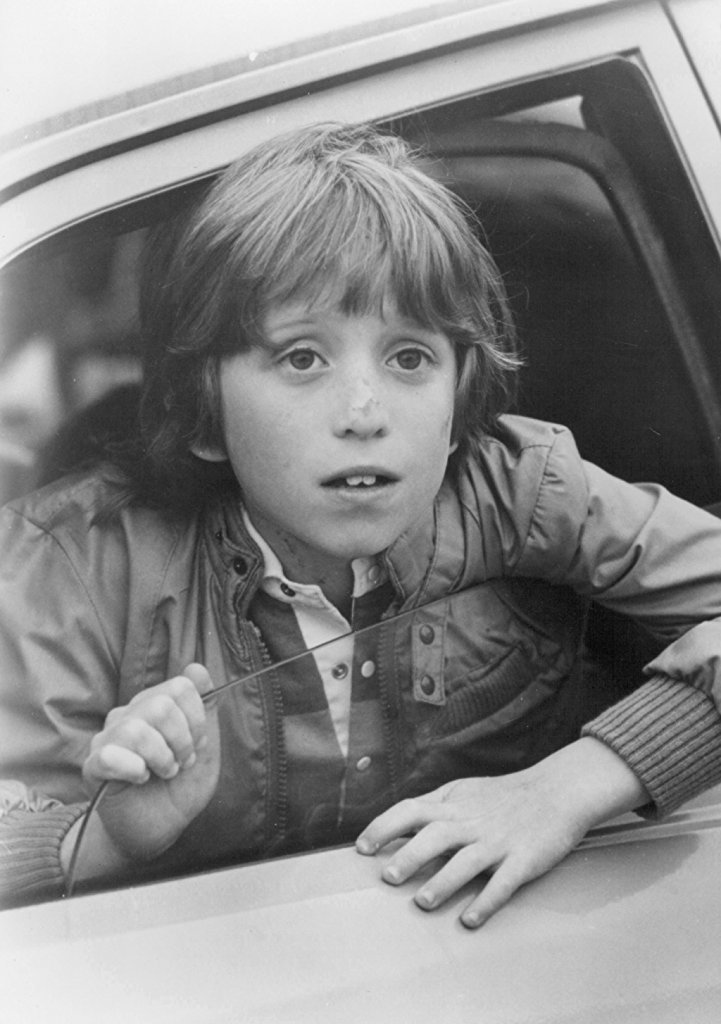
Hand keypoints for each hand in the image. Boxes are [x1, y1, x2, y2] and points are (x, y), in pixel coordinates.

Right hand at [64, 664, 219, 880]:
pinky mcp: (93, 766)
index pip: (181, 687)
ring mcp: (108, 739)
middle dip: (182, 740)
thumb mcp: (205, 749)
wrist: (157, 830)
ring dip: (161, 758)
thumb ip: (205, 709)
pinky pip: (109, 755)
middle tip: (181, 764)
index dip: (197, 718)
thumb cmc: (179, 789)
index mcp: (156, 706)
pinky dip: (133, 769)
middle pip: (161, 705)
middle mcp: (129, 715)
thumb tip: (197, 668)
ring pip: (136, 728)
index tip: (197, 743)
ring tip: (164, 773)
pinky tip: (141, 779)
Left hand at [356, 738, 646, 927]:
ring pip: (467, 861)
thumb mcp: (465, 790)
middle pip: (436, 835)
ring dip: (444, 882)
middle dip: (410, 855)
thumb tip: (396, 822)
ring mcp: (498, 841)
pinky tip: (470, 920)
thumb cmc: (504, 796)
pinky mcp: (524, 859)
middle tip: (388, 877)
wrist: (557, 792)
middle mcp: (472, 821)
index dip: (384, 826)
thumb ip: (434, 805)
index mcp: (454, 803)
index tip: (362, 847)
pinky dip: (486, 901)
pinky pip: (503, 883)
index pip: (412, 809)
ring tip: (423, 902)